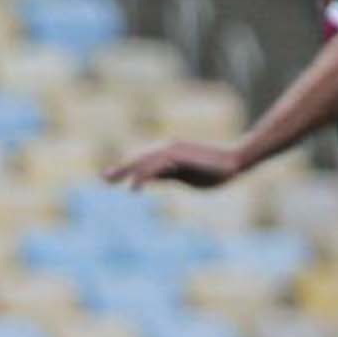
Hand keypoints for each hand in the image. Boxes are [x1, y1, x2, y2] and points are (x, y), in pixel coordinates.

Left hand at [105, 141, 241, 189]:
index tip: (110, 178)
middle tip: (104, 179)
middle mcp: (167, 150)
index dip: (127, 170)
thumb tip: (150, 178)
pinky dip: (144, 176)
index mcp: (168, 156)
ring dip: (127, 171)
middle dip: (121, 170)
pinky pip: (157, 167)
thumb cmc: (212, 170)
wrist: (234, 162)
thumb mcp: (184, 176)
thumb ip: (166, 175)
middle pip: (139, 160)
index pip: (143, 163)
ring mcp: (173, 152)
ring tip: (111, 180)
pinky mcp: (179, 157)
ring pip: (144, 162)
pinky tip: (134, 186)